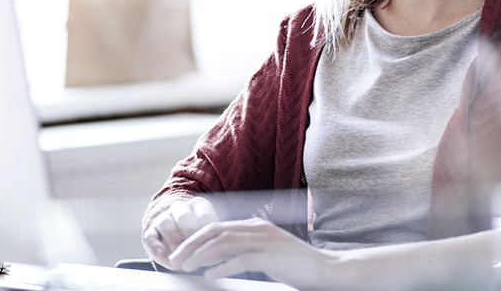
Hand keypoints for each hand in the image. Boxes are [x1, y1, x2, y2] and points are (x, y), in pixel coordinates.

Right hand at [141, 196, 218, 267]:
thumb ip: (212, 240)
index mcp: (199, 206)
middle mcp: (180, 208)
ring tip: (180, 255)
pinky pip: (150, 236)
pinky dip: (155, 246)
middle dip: (189, 235)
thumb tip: (215, 250)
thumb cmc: (201, 238)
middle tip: (194, 250)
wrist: (177, 235)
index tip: (210, 245)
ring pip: (165, 222)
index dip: (207, 232)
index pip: (204, 215)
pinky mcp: (151, 231)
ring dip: (173, 239)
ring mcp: (164, 217)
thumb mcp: (210, 236)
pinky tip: (162, 254)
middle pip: (183, 216)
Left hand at [167, 218, 341, 290]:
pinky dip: (221, 267)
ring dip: (201, 255)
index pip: (217, 227)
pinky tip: (210, 275)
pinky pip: (240, 260)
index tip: (180, 252)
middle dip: (192, 245)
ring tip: (186, 266)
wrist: (326, 270)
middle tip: (174, 259)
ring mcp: (264, 241)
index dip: (196, 239)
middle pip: (216, 232)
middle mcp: (257, 229)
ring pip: (223, 243)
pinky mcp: (271, 256)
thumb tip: (214, 262)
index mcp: (255, 226)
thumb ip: (243, 253)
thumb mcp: (265, 255)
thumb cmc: (295, 266)